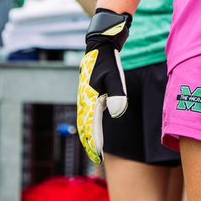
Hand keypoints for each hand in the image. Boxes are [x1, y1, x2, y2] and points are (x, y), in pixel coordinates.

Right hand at [77, 9, 131, 163]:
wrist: (100, 43)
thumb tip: (117, 114)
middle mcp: (84, 98)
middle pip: (84, 125)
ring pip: (84, 119)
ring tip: (93, 146)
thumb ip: (117, 94)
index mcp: (88, 97)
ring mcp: (85, 95)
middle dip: (89, 142)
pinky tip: (93, 127)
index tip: (98, 155)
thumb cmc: (107, 59)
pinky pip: (87, 112)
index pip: (90, 125)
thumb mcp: (114, 75)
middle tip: (95, 157)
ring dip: (88, 134)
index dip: (94, 141)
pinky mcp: (89, 91)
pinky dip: (89, 123)